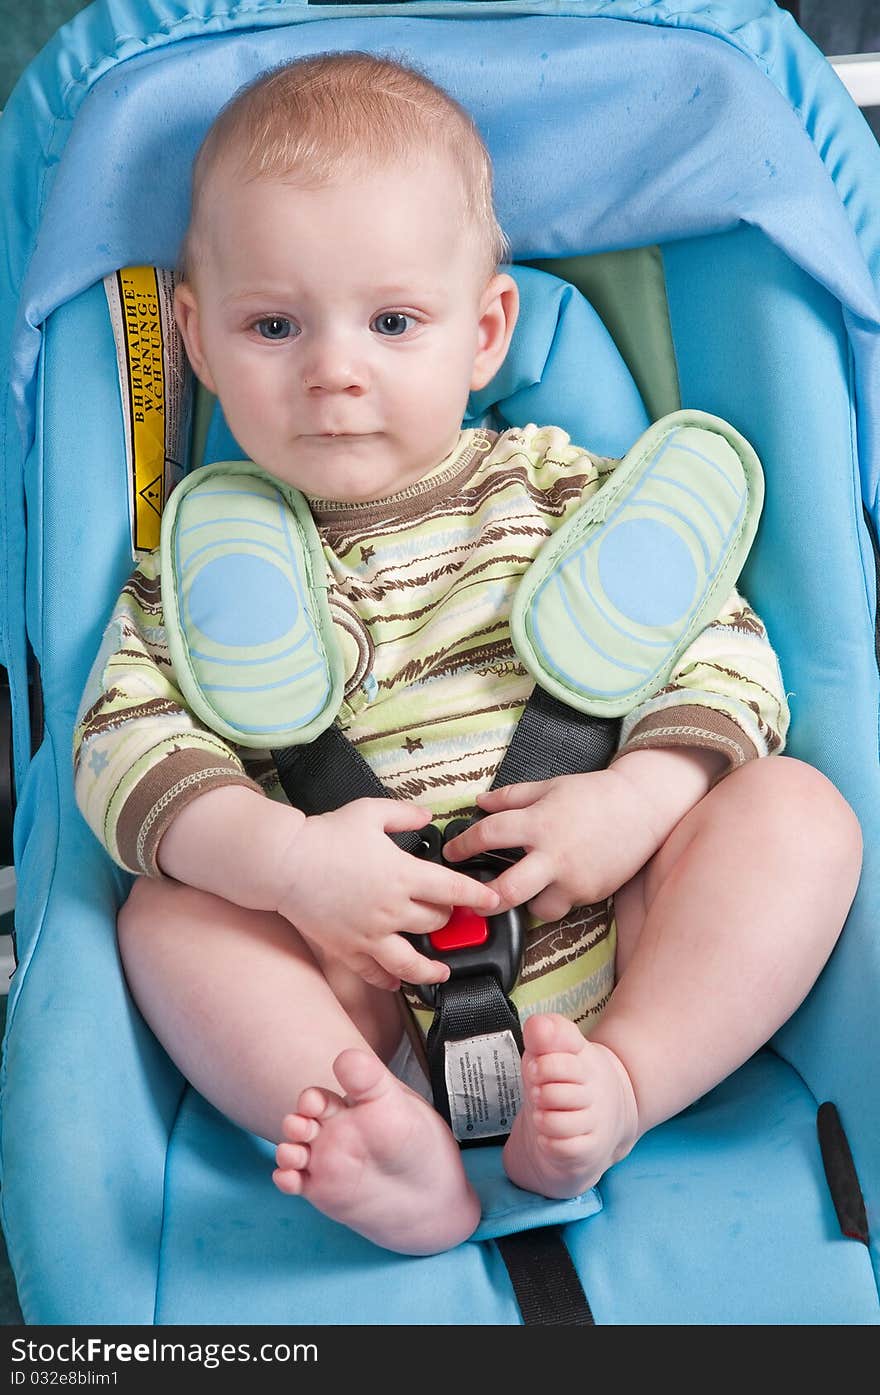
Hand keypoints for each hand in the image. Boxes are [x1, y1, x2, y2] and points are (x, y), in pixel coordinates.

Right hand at [275, 799, 499, 990]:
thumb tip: (427, 817)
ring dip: (432, 968)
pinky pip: (375, 973)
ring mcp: (370, 934)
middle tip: (449, 914)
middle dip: (448, 918)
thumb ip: (404, 814)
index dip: (479, 897)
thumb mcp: (369, 812)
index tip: (494, 901)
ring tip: (441, 970)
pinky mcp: (348, 949)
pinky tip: (397, 981)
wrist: (283, 862)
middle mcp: (392, 909)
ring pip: (412, 962)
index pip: (454, 891)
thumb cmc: (324, 835)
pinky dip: (389, 980)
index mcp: (403, 875)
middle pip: (436, 922)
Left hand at [442, 768, 674, 921]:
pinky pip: (563, 905)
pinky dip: (555, 897)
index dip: (463, 845)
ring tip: (526, 889)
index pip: (488, 836)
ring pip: (536, 909)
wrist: (642, 807)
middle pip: (507, 891)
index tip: (452, 852)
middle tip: (474, 900)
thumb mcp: (549, 786)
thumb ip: (511, 797)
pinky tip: (558, 881)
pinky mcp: (590, 893)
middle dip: (484, 901)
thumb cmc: (595, 795)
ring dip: (526, 902)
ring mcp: (573, 878)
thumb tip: (480, 803)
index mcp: (539, 822)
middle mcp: (554, 855)